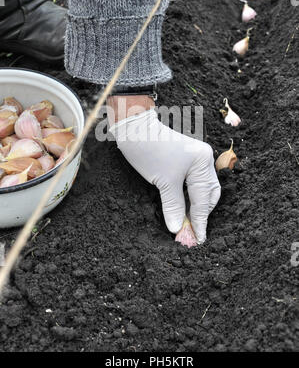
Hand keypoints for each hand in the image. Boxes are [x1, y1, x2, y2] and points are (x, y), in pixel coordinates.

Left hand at [108, 101, 220, 243]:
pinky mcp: (187, 159)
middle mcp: (204, 159)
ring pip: (202, 189)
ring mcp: (196, 158)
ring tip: (188, 224)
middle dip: (202, 214)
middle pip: (209, 194)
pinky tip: (184, 208)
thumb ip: (174, 206)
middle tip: (193, 233)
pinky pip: (194, 182)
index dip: (199, 222)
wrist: (134, 127)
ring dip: (196, 206)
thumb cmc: (149, 150)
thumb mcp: (163, 182)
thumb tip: (177, 229)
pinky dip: (190, 197)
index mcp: (203, 162)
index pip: (203, 200)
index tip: (197, 240)